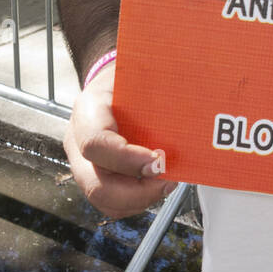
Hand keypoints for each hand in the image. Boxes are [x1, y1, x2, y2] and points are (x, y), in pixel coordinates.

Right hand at [63, 63, 170, 219]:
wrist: (113, 80)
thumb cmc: (130, 75)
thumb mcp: (141, 70)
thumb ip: (160, 84)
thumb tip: (195, 95)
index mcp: (88, 109)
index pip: (96, 143)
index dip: (128, 159)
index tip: (160, 160)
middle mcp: (77, 140)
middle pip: (96, 185)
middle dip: (138, 192)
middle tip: (168, 180)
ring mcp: (82, 162)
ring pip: (104, 199)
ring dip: (141, 199)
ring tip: (167, 181)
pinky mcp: (94, 175)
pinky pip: (111, 202)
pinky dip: (137, 201)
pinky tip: (157, 184)